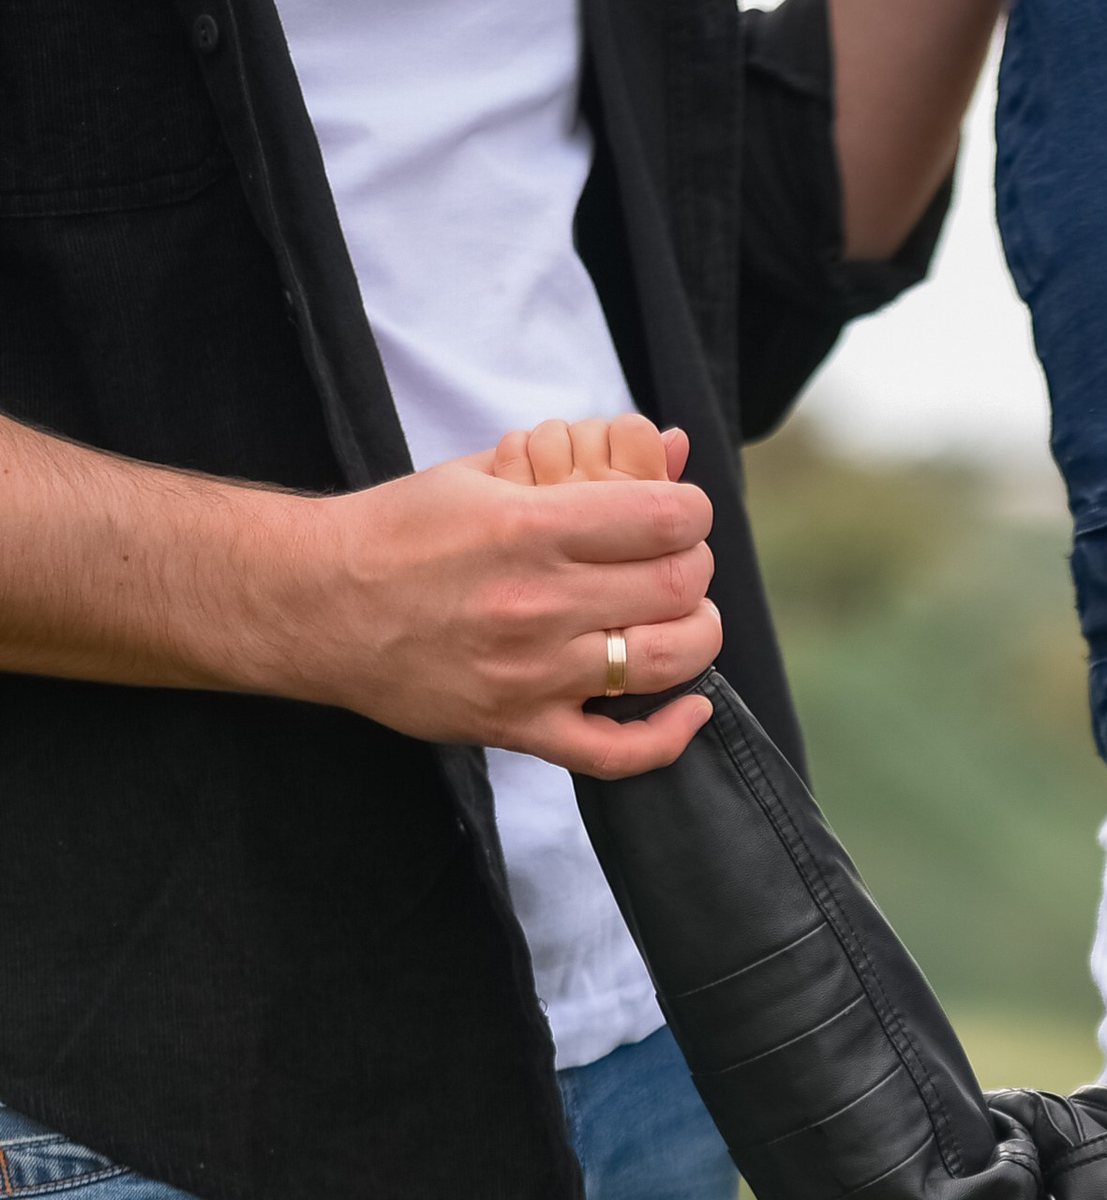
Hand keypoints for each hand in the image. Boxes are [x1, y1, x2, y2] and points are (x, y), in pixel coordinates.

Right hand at [304, 414, 719, 776]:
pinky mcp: (518, 727)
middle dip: (695, 567)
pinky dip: (669, 737)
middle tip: (677, 561)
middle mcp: (537, 603)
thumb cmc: (398, 531)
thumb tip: (673, 445)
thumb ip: (579, 464)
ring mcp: (531, 674)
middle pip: (678, 588)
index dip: (692, 512)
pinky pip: (618, 754)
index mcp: (528, 528)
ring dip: (696, 637)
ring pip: (666, 664)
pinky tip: (689, 709)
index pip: (666, 519)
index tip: (681, 513)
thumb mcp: (481, 475)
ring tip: (681, 619)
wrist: (315, 603)